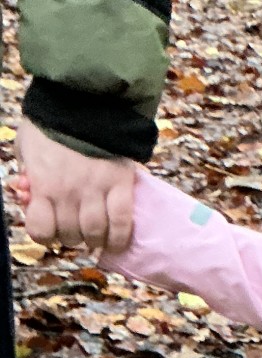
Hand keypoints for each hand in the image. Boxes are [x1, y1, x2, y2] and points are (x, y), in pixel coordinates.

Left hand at [15, 119, 137, 251]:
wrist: (84, 102)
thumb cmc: (51, 125)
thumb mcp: (27, 149)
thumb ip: (29, 175)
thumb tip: (31, 196)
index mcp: (44, 185)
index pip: (41, 231)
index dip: (45, 235)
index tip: (50, 229)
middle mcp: (69, 193)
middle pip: (70, 235)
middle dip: (71, 237)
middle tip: (75, 228)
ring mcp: (97, 190)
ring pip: (96, 232)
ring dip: (95, 240)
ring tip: (95, 235)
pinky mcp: (122, 185)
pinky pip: (123, 221)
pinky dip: (120, 236)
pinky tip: (117, 241)